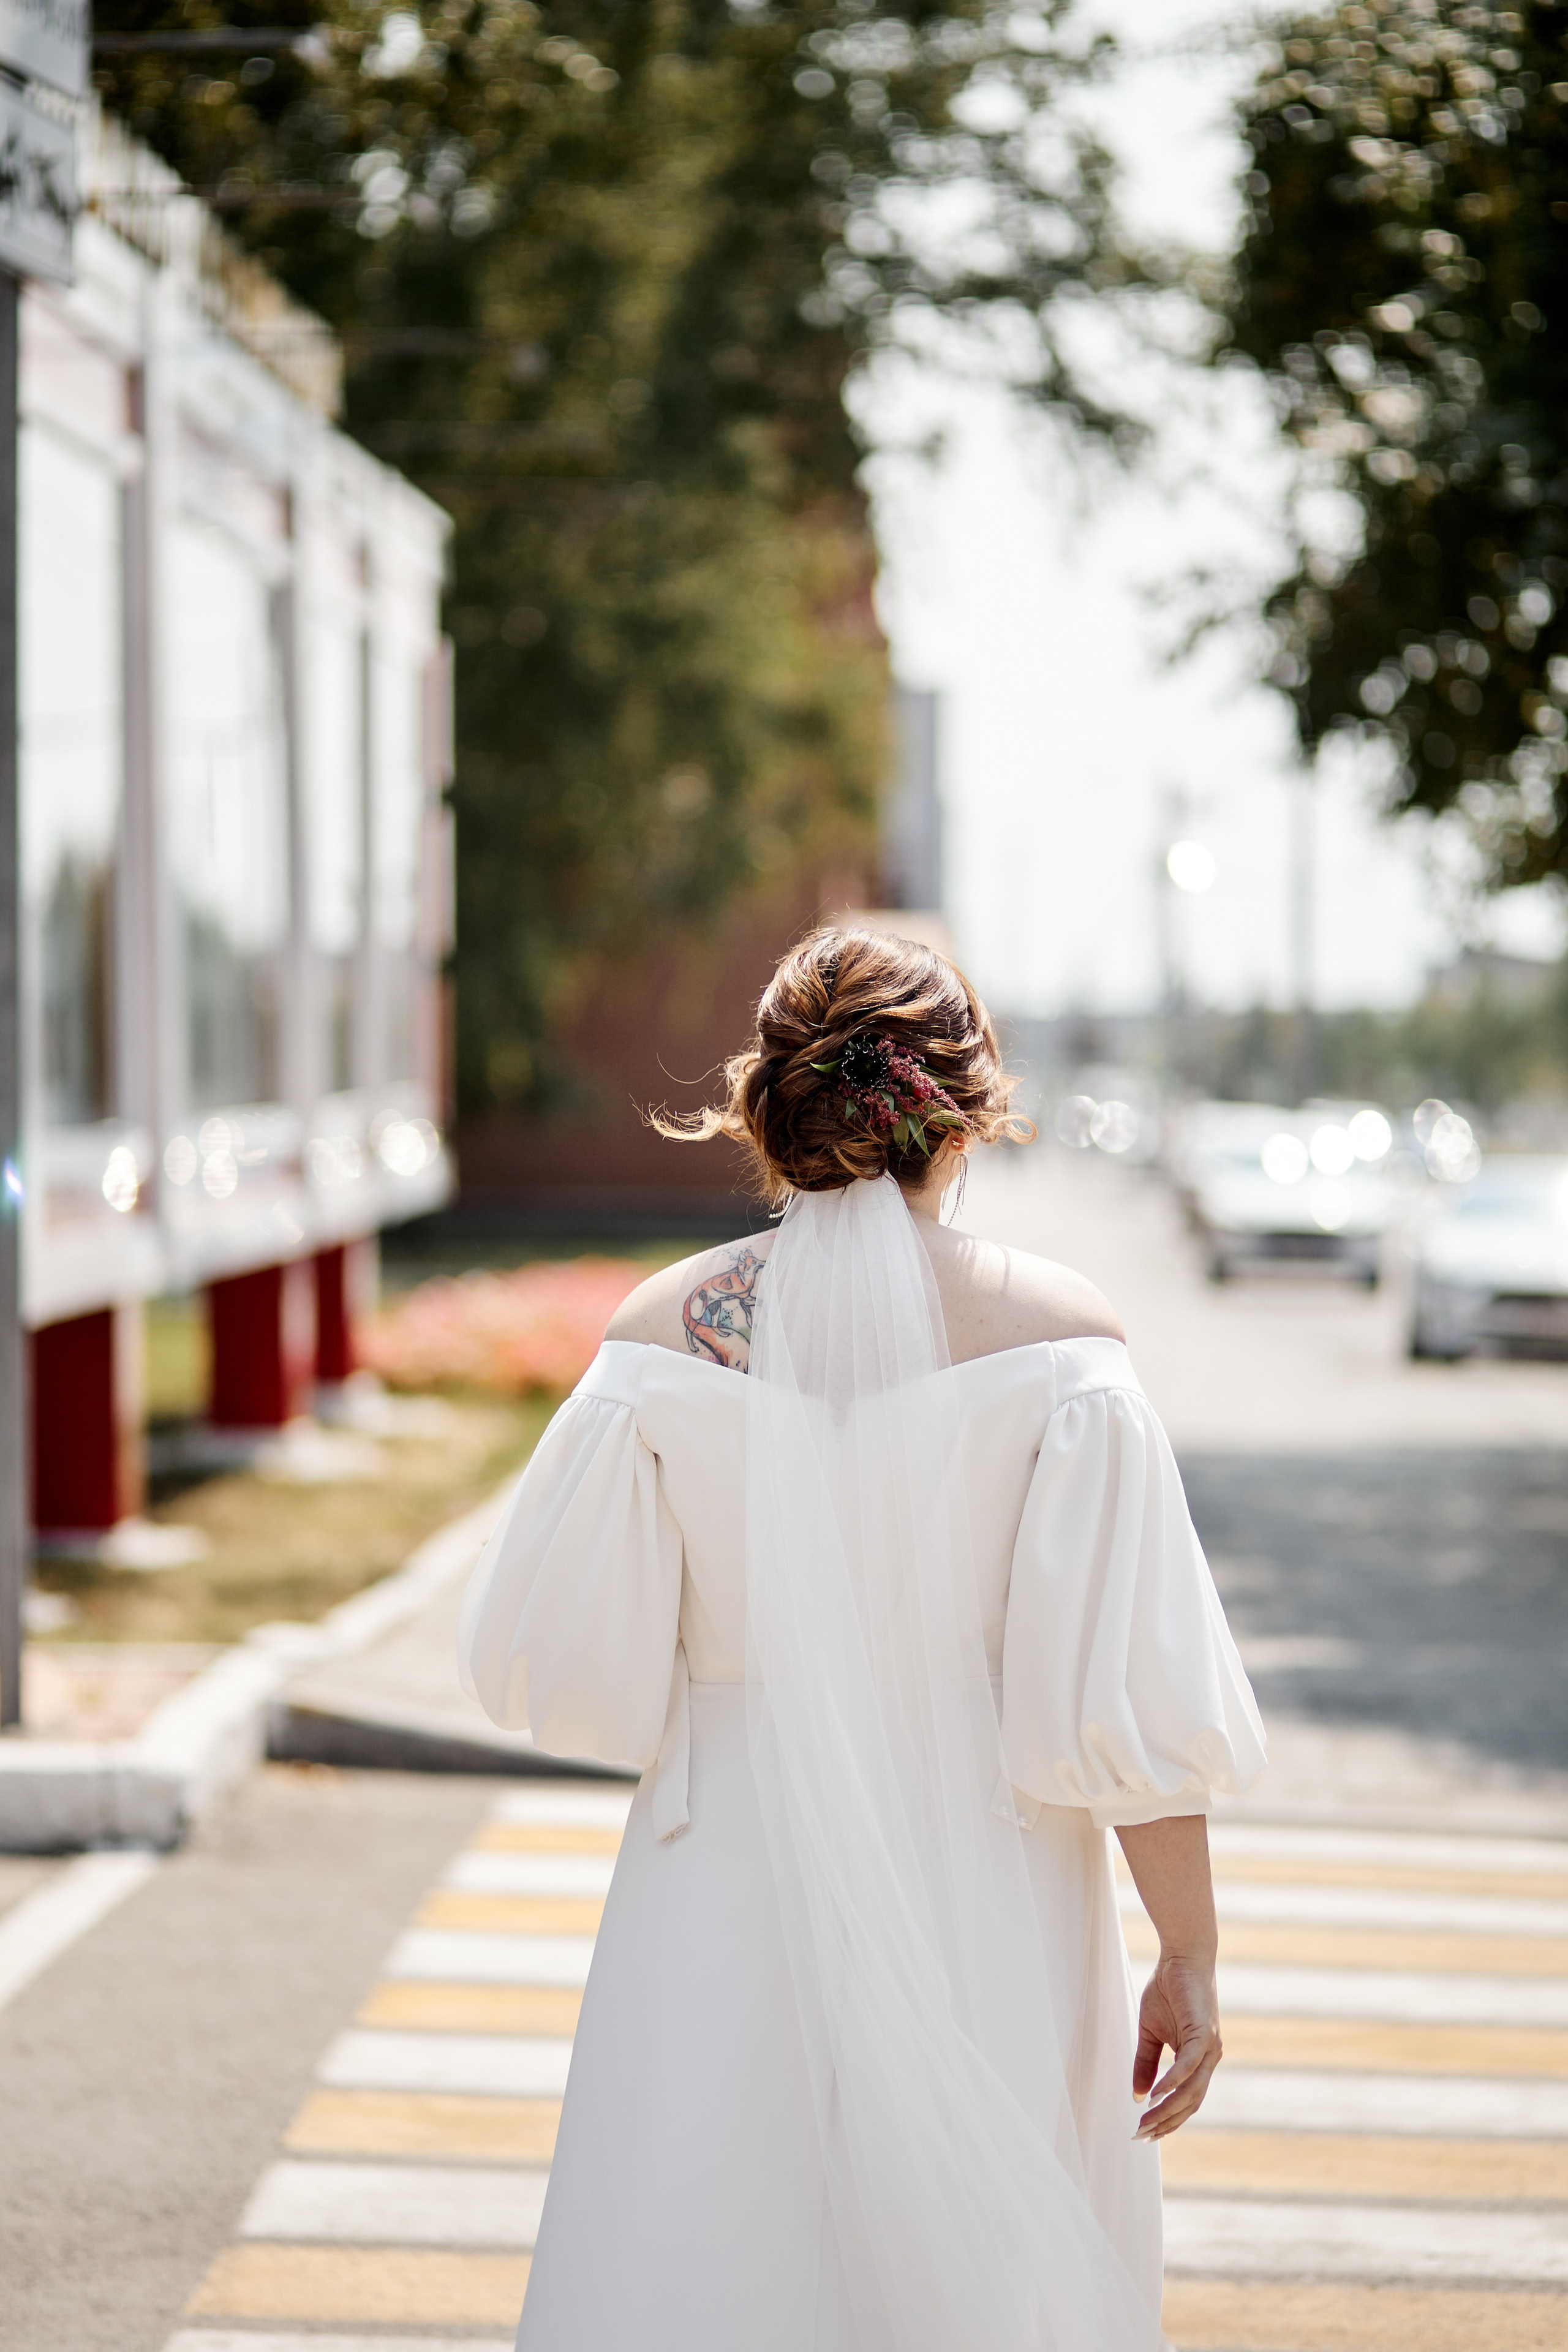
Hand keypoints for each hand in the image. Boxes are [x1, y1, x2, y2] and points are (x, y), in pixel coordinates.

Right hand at [1131, 1950, 1221, 2141]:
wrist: (1182, 1956)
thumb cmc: (1168, 1990)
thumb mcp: (1151, 2032)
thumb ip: (1146, 2063)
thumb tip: (1138, 2095)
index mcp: (1199, 2060)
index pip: (1186, 2100)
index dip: (1167, 2119)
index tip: (1144, 2134)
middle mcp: (1209, 2059)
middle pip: (1190, 2103)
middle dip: (1165, 2123)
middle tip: (1141, 2135)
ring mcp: (1209, 2048)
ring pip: (1192, 2091)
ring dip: (1168, 2109)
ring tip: (1146, 2121)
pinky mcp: (1203, 2033)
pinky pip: (1189, 2065)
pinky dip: (1173, 2082)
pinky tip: (1157, 2094)